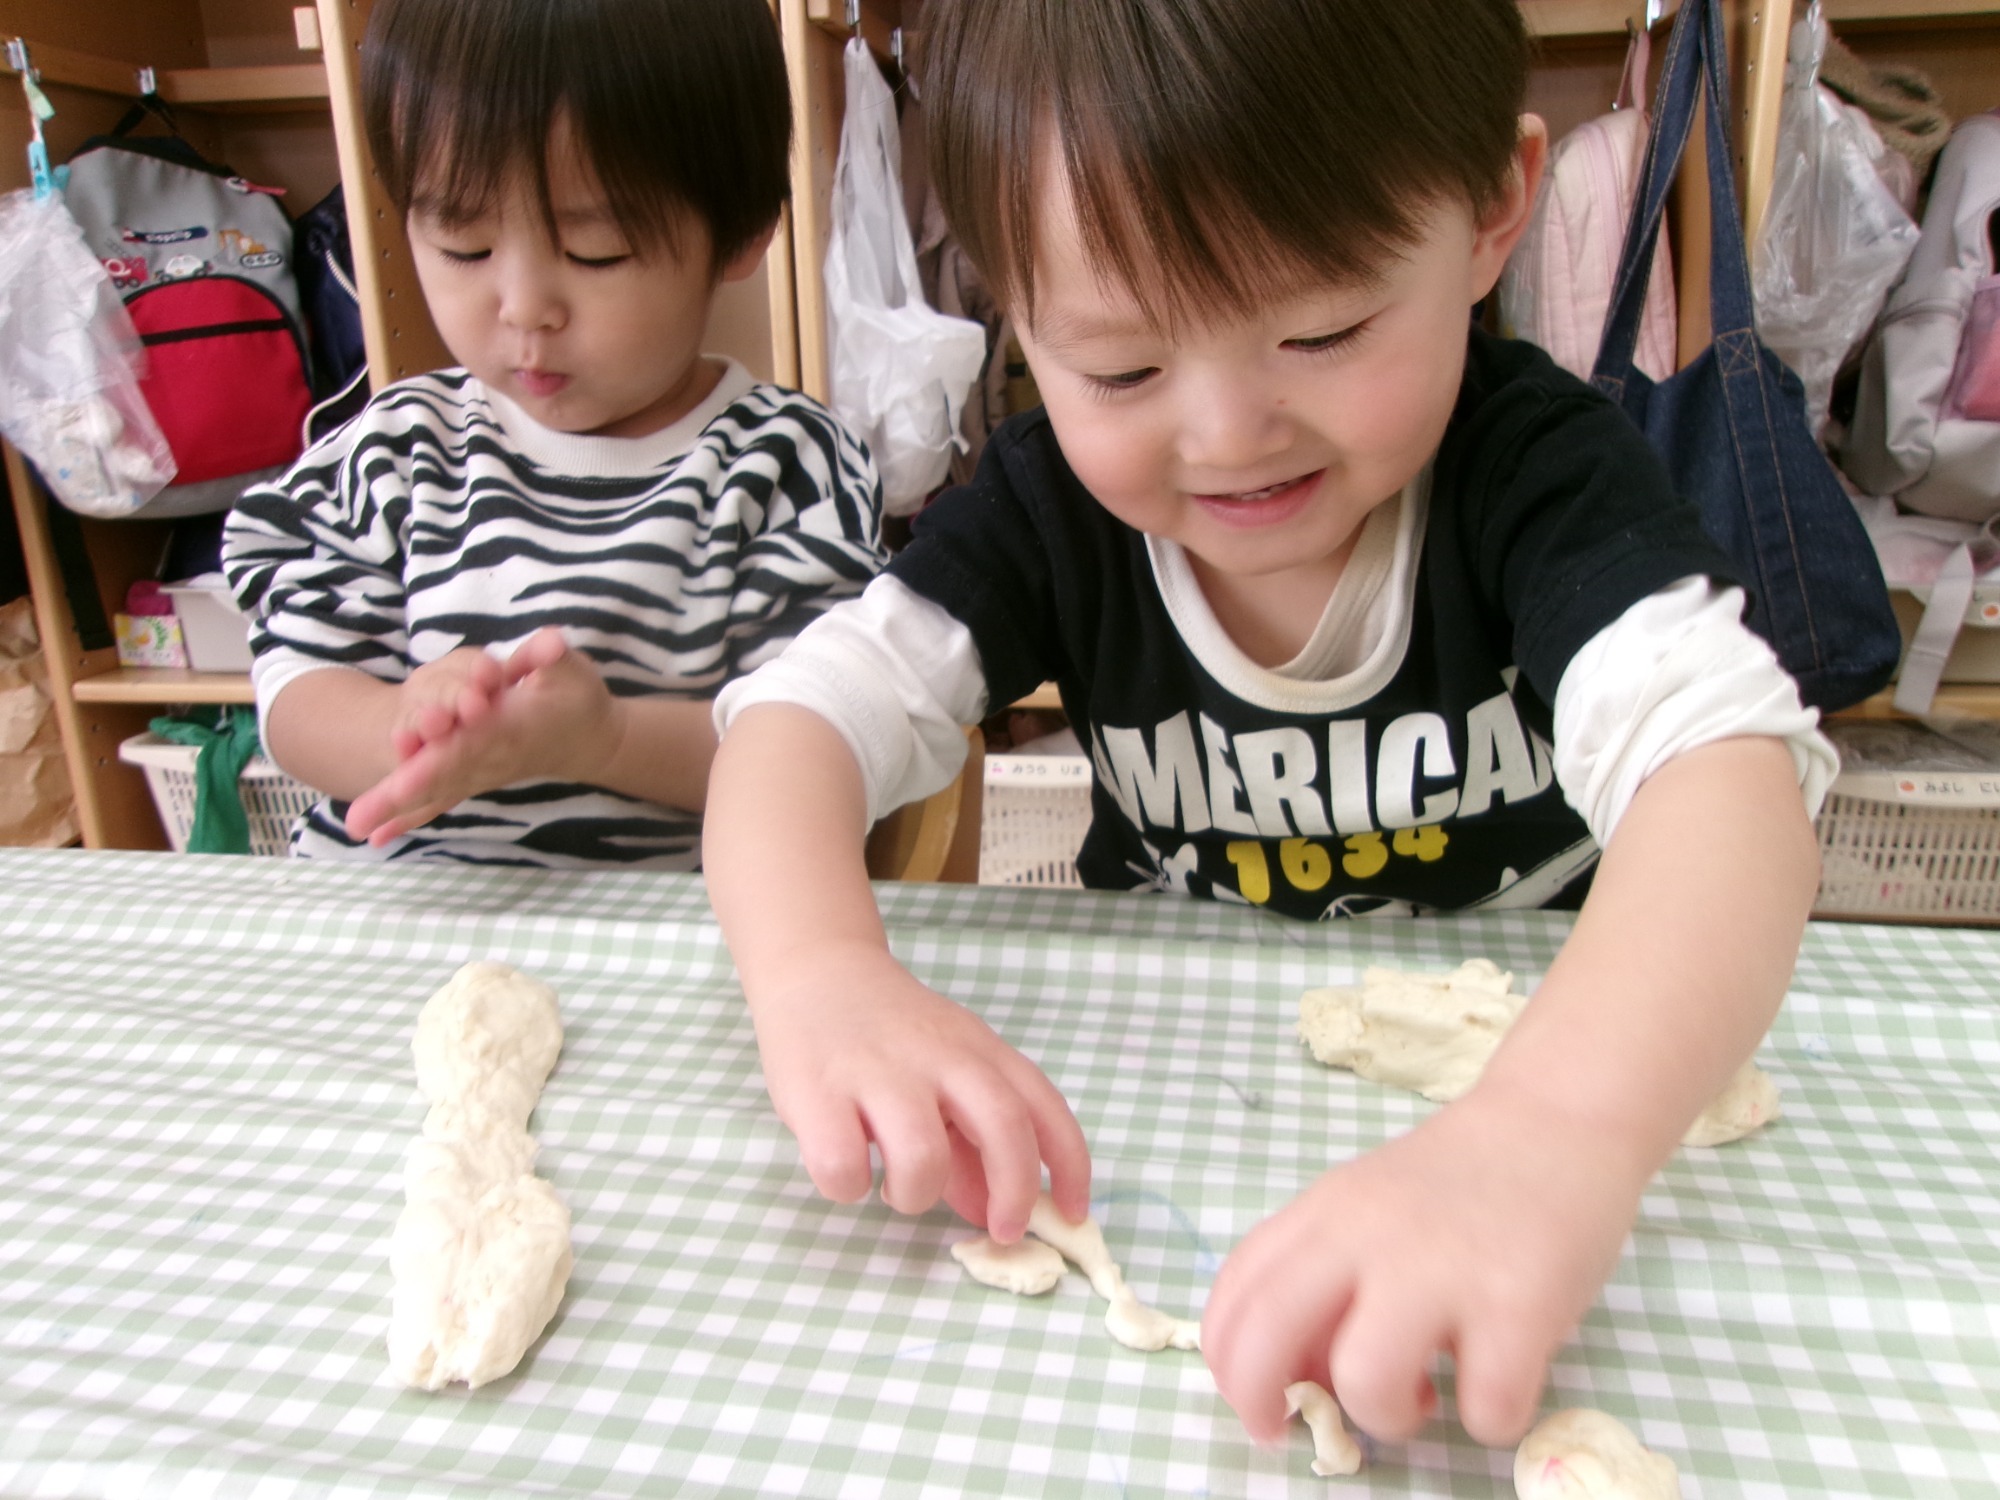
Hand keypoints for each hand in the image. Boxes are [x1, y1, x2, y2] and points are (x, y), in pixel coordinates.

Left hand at [346, 628, 622, 842]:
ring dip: (395, 808)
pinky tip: (375, 837)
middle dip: (399, 794)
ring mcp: (482, 773)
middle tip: (357, 818)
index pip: (468, 744)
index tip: (403, 774)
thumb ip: (552, 656)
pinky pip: (439, 801)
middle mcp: (491, 756)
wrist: (590, 741)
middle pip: (440, 776)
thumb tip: (548, 644)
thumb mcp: (571, 668)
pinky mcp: (474, 780)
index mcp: (509, 726)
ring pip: (435, 792)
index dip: (437, 758)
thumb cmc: (578, 698)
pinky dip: (409, 818)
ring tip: (354, 826)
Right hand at [748, 940, 1090, 1243]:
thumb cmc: (888, 1036)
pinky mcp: (817, 1091)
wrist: (816, 971)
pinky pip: (842, 1165)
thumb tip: (991, 1212)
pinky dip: (849, 1187)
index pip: (1044, 1107)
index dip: (1071, 1167)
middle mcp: (938, 1056)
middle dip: (1014, 1192)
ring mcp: (877, 1072)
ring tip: (896, 1187)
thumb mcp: (944, 1073)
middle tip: (1003, 1231)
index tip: (1073, 1213)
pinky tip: (847, 1171)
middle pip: (1003, 1126)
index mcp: (978, 1051)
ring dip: (916, 1195)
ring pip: (922, 1158)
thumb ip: (970, 1142)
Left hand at [1201, 1082, 1650, 1449]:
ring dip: (1386, 1418)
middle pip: (1270, 1331)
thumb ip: (1324, 1274)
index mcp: (1325, 1213)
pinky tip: (1496, 1379)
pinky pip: (1486, 1409)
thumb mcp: (1367, 1207)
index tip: (1252, 1399)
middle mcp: (1369, 1236)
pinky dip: (1488, 1419)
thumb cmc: (1459, 1180)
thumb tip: (1300, 1372)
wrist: (1557, 1120)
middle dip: (1257, 1399)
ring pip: (1368, 1381)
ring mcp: (1445, 1270)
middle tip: (1284, 1432)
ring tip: (1419, 1394)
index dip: (1226, 1362)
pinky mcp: (1522, 1305)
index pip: (1237, 1291)